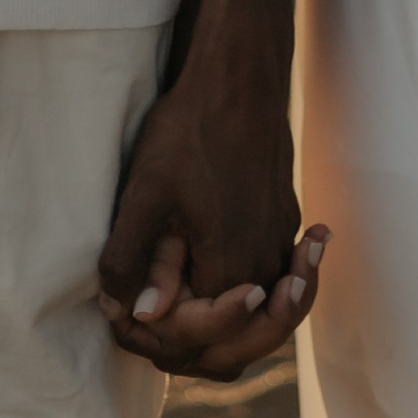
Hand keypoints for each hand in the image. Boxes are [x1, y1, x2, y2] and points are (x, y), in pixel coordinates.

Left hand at [96, 60, 327, 382]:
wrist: (240, 77)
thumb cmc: (189, 130)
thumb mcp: (145, 193)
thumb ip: (133, 259)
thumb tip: (134, 313)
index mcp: (230, 267)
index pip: (201, 337)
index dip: (163, 334)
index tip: (131, 311)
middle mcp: (265, 264)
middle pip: (241, 340)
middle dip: (197, 340)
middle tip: (154, 322)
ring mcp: (282, 241)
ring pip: (261, 312)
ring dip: (225, 321)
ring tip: (185, 311)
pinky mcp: (286, 218)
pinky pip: (272, 276)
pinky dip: (247, 292)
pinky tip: (216, 275)